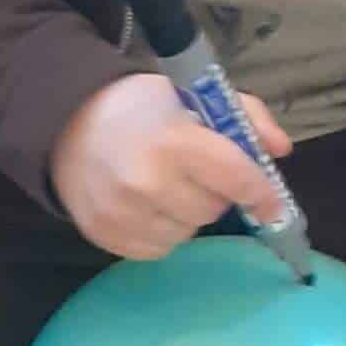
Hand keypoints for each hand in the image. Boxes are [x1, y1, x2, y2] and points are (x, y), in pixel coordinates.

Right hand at [51, 73, 291, 259]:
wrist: (65, 122)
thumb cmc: (138, 107)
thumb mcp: (193, 96)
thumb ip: (245, 117)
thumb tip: (280, 151)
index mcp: (173, 142)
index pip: (236, 178)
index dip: (262, 194)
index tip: (274, 205)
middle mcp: (147, 182)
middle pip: (213, 210)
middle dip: (215, 194)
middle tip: (195, 174)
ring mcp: (122, 213)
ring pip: (187, 233)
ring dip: (187, 215)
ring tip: (167, 189)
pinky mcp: (105, 235)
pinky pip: (157, 249)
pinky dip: (162, 232)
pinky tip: (148, 207)